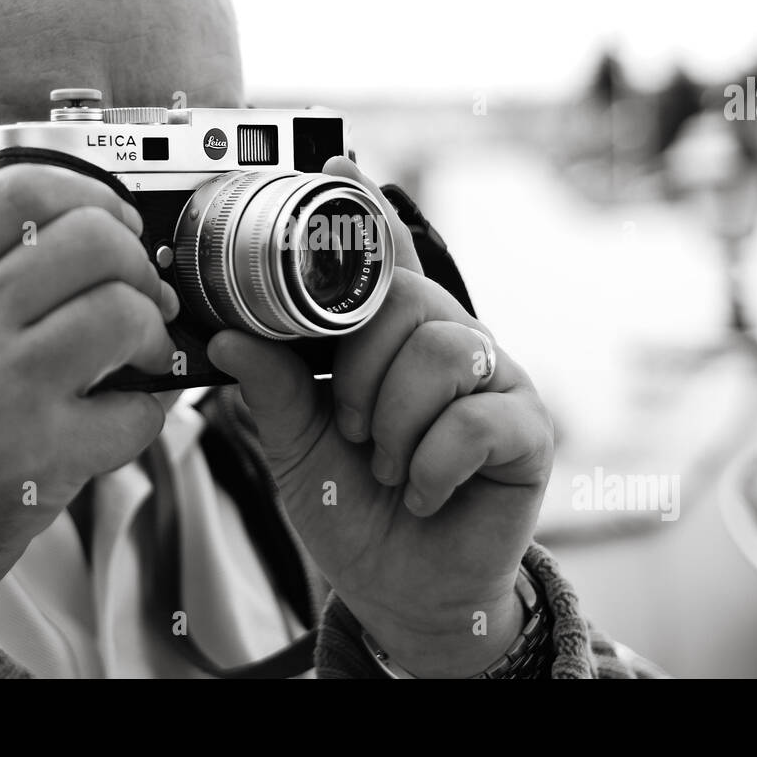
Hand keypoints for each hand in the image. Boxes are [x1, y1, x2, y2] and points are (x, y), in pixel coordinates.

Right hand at [0, 165, 178, 622]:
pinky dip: (148, 410)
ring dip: (153, 332)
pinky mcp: (42, 452)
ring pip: (123, 311)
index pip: (21, 189)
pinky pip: (138, 405)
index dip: (92, 194)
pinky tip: (120, 415)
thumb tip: (104, 231)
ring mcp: (0, 387)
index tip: (117, 221)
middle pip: (93, 240)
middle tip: (139, 296)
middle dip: (138, 264)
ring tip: (139, 355)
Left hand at [208, 158, 553, 676]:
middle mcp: (447, 340)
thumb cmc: (353, 509)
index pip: (383, 256)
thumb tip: (228, 332)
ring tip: (391, 467)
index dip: (363, 209)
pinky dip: (434, 464)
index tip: (334, 165)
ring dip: (396, 423)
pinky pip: (476, 417)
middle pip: (405, 297)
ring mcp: (494, 380)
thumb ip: (273, 389)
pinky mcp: (528, 428)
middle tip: (353, 429)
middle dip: (361, 369)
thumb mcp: (296, 449)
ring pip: (440, 350)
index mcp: (391, 336)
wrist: (403, 590)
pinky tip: (427, 491)